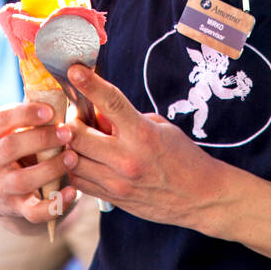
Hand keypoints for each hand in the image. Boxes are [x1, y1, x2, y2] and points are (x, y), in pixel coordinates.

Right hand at [0, 102, 76, 234]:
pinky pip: (35, 211)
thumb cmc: (19, 150)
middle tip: (68, 133)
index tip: (50, 111)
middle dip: (42, 138)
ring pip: (23, 179)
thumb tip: (58, 81)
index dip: (25, 113)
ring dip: (52, 167)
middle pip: (11, 147)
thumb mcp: (16, 130)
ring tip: (73, 157)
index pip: (0, 119)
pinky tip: (73, 191)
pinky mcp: (15, 210)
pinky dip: (55, 203)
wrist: (2, 194)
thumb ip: (31, 112)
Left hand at [57, 64, 226, 229]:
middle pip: (77, 135)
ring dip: (70, 147)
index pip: (110, 102)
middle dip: (71, 122)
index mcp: (143, 133)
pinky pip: (78, 182)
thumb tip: (96, 114)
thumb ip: (126, 119)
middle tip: (77, 118)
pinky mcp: (113, 198)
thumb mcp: (160, 127)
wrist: (200, 197)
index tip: (74, 71)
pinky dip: (75, 168)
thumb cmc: (183, 157)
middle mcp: (127, 158)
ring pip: (72, 161)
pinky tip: (86, 160)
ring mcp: (118, 182)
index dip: (89, 84)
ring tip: (81, 141)